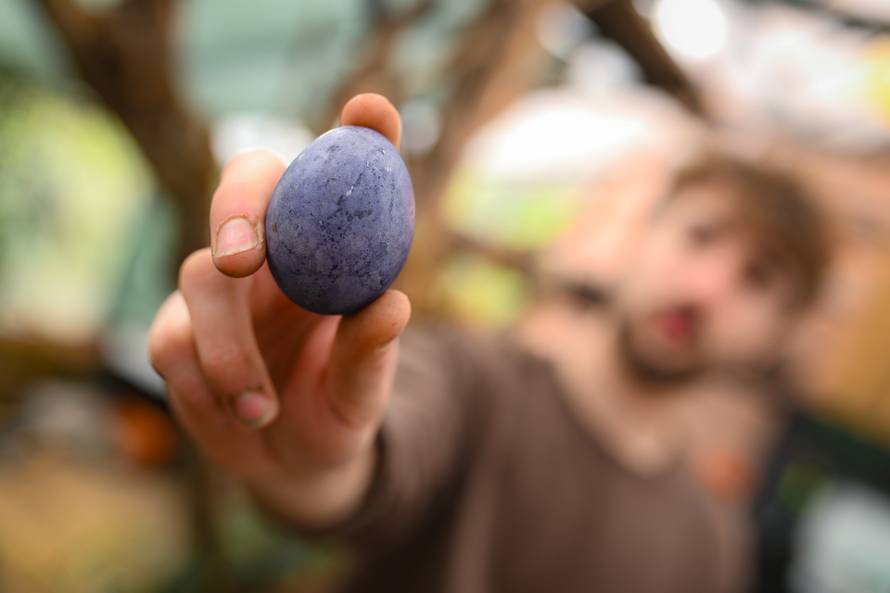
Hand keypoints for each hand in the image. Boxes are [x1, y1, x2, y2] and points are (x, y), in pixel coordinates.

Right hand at [148, 94, 410, 525]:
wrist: (293, 463)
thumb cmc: (337, 403)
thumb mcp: (363, 387)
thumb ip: (371, 350)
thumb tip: (391, 306)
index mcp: (326, 251)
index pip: (339, 173)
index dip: (359, 133)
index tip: (372, 112)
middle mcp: (272, 252)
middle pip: (244, 183)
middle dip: (239, 205)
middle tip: (242, 256)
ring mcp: (218, 290)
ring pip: (200, 276)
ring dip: (227, 345)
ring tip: (262, 407)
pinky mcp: (178, 333)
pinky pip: (172, 341)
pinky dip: (206, 380)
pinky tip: (243, 415)